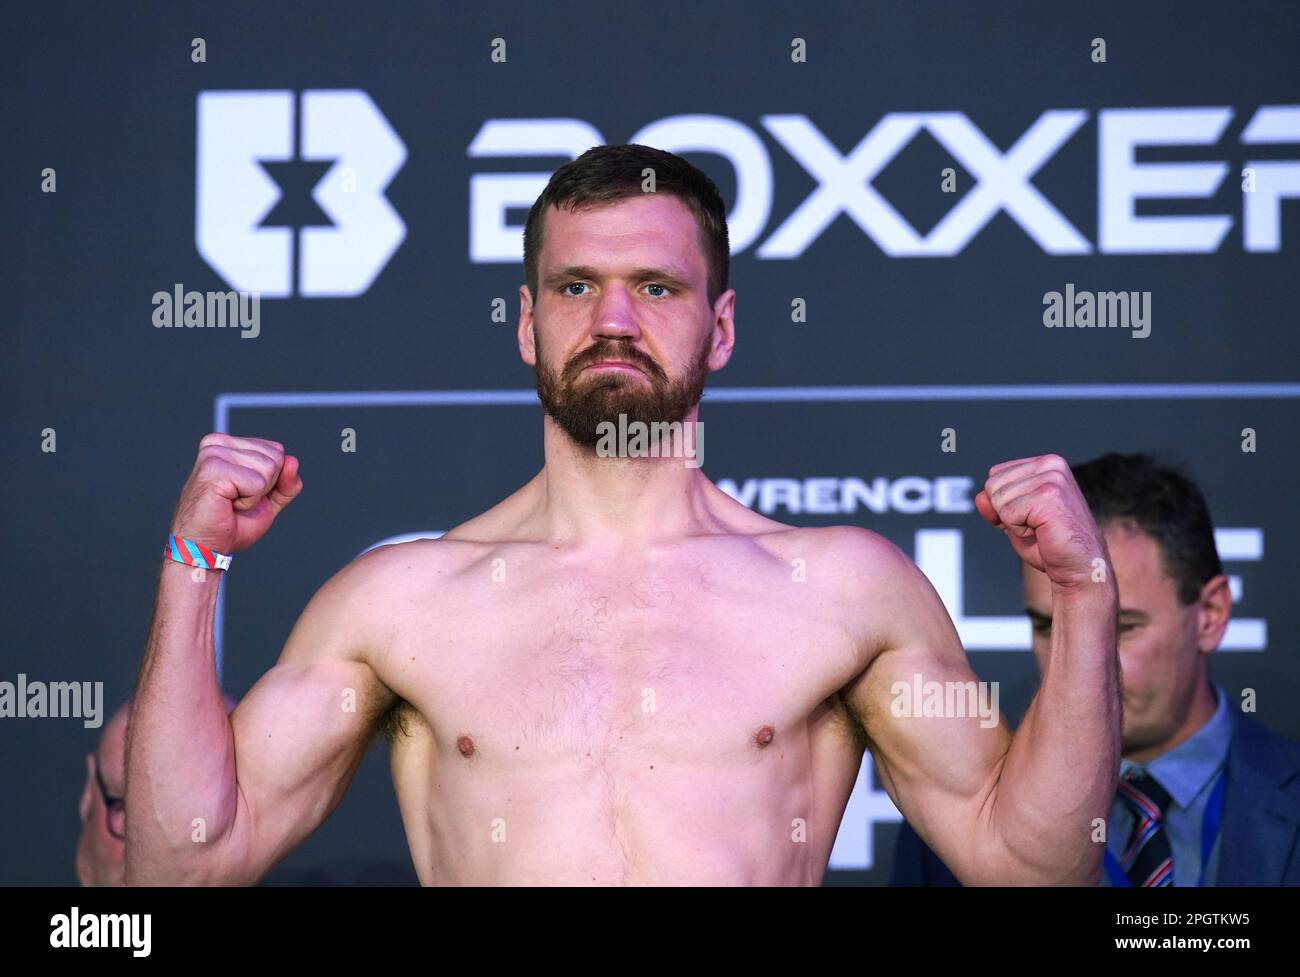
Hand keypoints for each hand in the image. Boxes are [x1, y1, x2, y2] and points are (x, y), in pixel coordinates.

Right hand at [169, 434, 302, 553]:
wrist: (205, 547)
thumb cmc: (232, 524)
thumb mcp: (268, 500)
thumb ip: (286, 482)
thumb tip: (292, 460)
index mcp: (228, 444)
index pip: (276, 451)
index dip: (271, 481)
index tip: (244, 492)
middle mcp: (218, 443)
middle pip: (275, 457)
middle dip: (265, 487)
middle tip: (237, 500)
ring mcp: (213, 454)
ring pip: (269, 468)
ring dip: (255, 495)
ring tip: (231, 502)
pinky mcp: (213, 470)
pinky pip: (257, 483)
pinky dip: (248, 502)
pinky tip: (227, 505)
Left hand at [974, 454, 1111, 593]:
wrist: (1080, 567)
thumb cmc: (1051, 545)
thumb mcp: (1014, 520)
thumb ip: (995, 506)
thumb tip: (980, 497)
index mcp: (1046, 464)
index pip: (995, 475)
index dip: (1003, 503)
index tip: (1029, 516)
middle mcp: (1051, 465)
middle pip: (992, 485)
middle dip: (1005, 513)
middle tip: (1036, 525)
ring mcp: (1052, 478)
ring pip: (998, 499)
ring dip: (1013, 523)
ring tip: (1040, 528)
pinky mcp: (1049, 496)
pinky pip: (1007, 513)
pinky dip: (1018, 530)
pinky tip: (1042, 532)